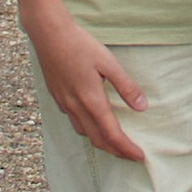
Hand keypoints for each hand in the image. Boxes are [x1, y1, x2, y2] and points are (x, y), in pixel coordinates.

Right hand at [26, 6, 149, 160]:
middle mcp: (76, 107)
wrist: (48, 34)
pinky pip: (74, 122)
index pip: (112, 135)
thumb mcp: (108, 63)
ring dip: (101, 142)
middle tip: (131, 155)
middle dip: (116, 151)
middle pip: (98, 140)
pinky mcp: (57, 97)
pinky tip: (93, 122)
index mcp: (91, 101)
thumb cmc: (80, 45)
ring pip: (84, 133)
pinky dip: (88, 130)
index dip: (126, 149)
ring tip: (115, 143)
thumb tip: (142, 107)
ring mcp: (64, 104)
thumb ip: (126, 86)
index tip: (140, 157)